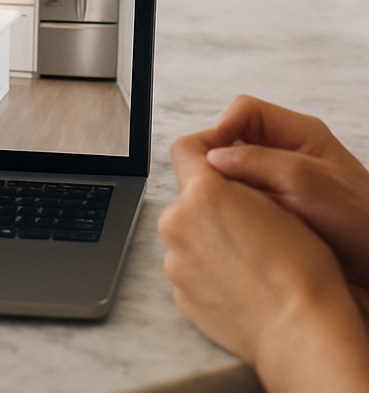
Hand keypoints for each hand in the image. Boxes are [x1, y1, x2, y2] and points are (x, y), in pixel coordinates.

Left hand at [160, 128, 368, 391]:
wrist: (302, 330)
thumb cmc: (302, 270)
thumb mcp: (277, 203)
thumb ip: (237, 181)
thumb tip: (222, 175)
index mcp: (204, 193)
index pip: (185, 149)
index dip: (204, 146)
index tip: (218, 153)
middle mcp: (178, 223)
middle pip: (188, 198)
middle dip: (211, 204)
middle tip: (248, 221)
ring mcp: (175, 261)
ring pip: (189, 236)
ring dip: (209, 239)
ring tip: (249, 259)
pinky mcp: (180, 293)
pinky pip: (190, 269)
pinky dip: (208, 270)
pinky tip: (241, 282)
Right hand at [205, 96, 368, 292]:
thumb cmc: (363, 225)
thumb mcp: (310, 184)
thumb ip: (259, 162)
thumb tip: (211, 158)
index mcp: (299, 134)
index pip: (245, 112)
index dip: (223, 128)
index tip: (212, 158)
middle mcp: (284, 156)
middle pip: (233, 144)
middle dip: (220, 167)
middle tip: (219, 193)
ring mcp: (278, 185)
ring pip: (233, 177)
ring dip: (228, 196)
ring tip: (233, 219)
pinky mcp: (273, 214)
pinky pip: (240, 206)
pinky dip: (235, 218)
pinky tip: (242, 236)